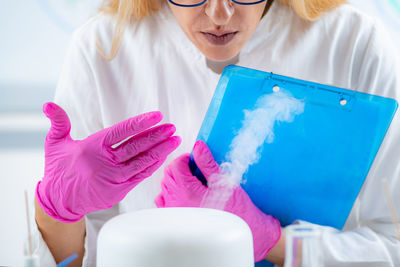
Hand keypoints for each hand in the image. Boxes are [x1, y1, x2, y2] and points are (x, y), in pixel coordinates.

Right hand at [36, 102, 180, 222]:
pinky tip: (163, 156)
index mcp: (92, 147)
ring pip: (142, 162)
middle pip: (137, 146)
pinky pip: (140, 176)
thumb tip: (48, 104)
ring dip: (160, 150)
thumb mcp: (55, 143)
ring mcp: (113, 178)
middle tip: (171, 127)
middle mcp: (105, 163)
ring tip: (174, 140)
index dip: (141, 123)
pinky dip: (153, 166)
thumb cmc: (59, 169)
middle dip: (157, 136)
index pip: (122, 131)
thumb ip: (59, 122)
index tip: (157, 116)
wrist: (59, 201)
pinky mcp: (119, 190)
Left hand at [155, 140, 280, 261]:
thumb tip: (198, 147)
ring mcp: (176, 213)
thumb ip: (207, 163)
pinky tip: (185, 194)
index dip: (185, 158)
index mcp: (187, 192)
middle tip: (195, 168)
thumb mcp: (224, 182)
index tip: (195, 160)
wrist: (245, 232)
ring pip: (165, 188)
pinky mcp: (178, 221)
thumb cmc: (238, 210)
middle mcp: (177, 203)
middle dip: (180, 167)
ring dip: (176, 180)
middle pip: (168, 175)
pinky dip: (171, 194)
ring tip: (192, 181)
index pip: (175, 165)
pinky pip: (165, 203)